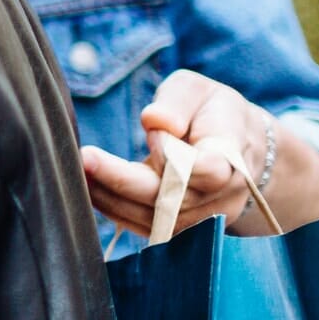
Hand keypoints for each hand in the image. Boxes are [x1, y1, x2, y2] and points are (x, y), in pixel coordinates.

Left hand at [81, 69, 270, 238]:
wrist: (240, 147)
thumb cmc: (211, 112)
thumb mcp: (197, 90)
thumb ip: (176, 101)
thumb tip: (154, 120)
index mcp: (231, 157)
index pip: (208, 170)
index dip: (174, 155)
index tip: (151, 131)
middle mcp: (220, 196)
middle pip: (169, 199)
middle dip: (122, 180)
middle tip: (85, 157)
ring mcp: (202, 219)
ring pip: (152, 219)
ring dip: (110, 196)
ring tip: (79, 169)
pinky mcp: (182, 229)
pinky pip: (144, 227)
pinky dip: (114, 208)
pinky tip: (91, 186)